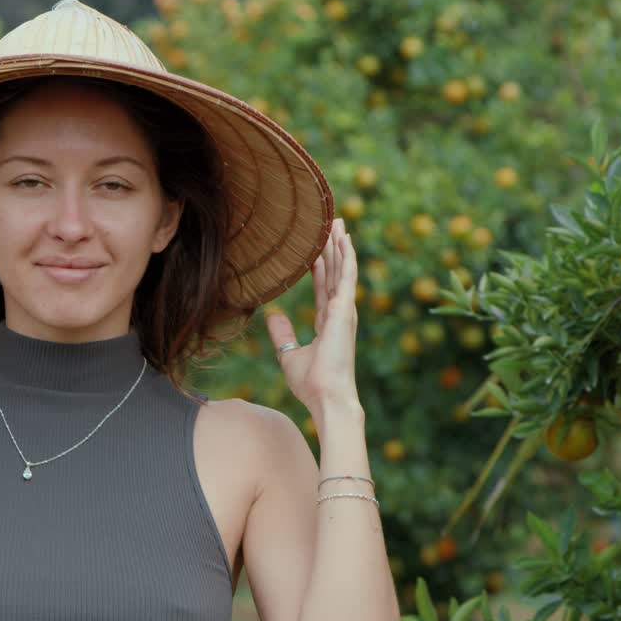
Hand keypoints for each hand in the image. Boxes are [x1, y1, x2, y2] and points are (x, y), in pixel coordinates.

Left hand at [266, 217, 361, 422]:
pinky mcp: (345, 310)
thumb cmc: (312, 384)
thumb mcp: (289, 355)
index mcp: (328, 322)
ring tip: (338, 223)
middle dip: (333, 249)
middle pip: (336, 273)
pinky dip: (347, 257)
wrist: (326, 397)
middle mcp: (339, 313)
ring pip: (343, 270)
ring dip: (341, 246)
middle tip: (332, 224)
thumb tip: (273, 315)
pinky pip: (347, 277)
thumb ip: (282, 334)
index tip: (317, 249)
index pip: (324, 287)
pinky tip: (345, 240)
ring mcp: (344, 311)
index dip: (321, 267)